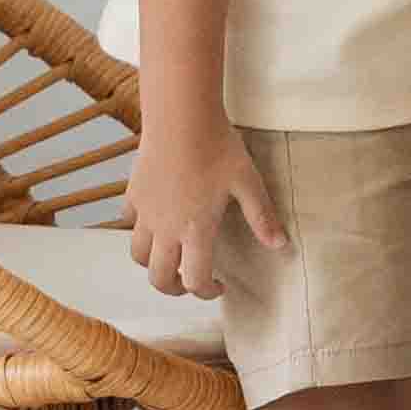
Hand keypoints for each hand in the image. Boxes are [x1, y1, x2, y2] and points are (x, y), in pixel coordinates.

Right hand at [123, 124, 285, 298]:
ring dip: (153, 264)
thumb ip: (262, 217)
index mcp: (196, 231)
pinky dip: (140, 230)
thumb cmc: (218, 148)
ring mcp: (145, 212)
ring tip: (170, 258)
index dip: (207, 292)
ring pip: (138, 255)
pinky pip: (129, 223)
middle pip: (158, 278)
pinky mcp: (133, 194)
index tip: (220, 286)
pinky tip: (156, 221)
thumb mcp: (248, 182)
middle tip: (190, 282)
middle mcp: (165, 228)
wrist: (182, 117)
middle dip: (174, 289)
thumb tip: (281, 245)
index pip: (195, 280)